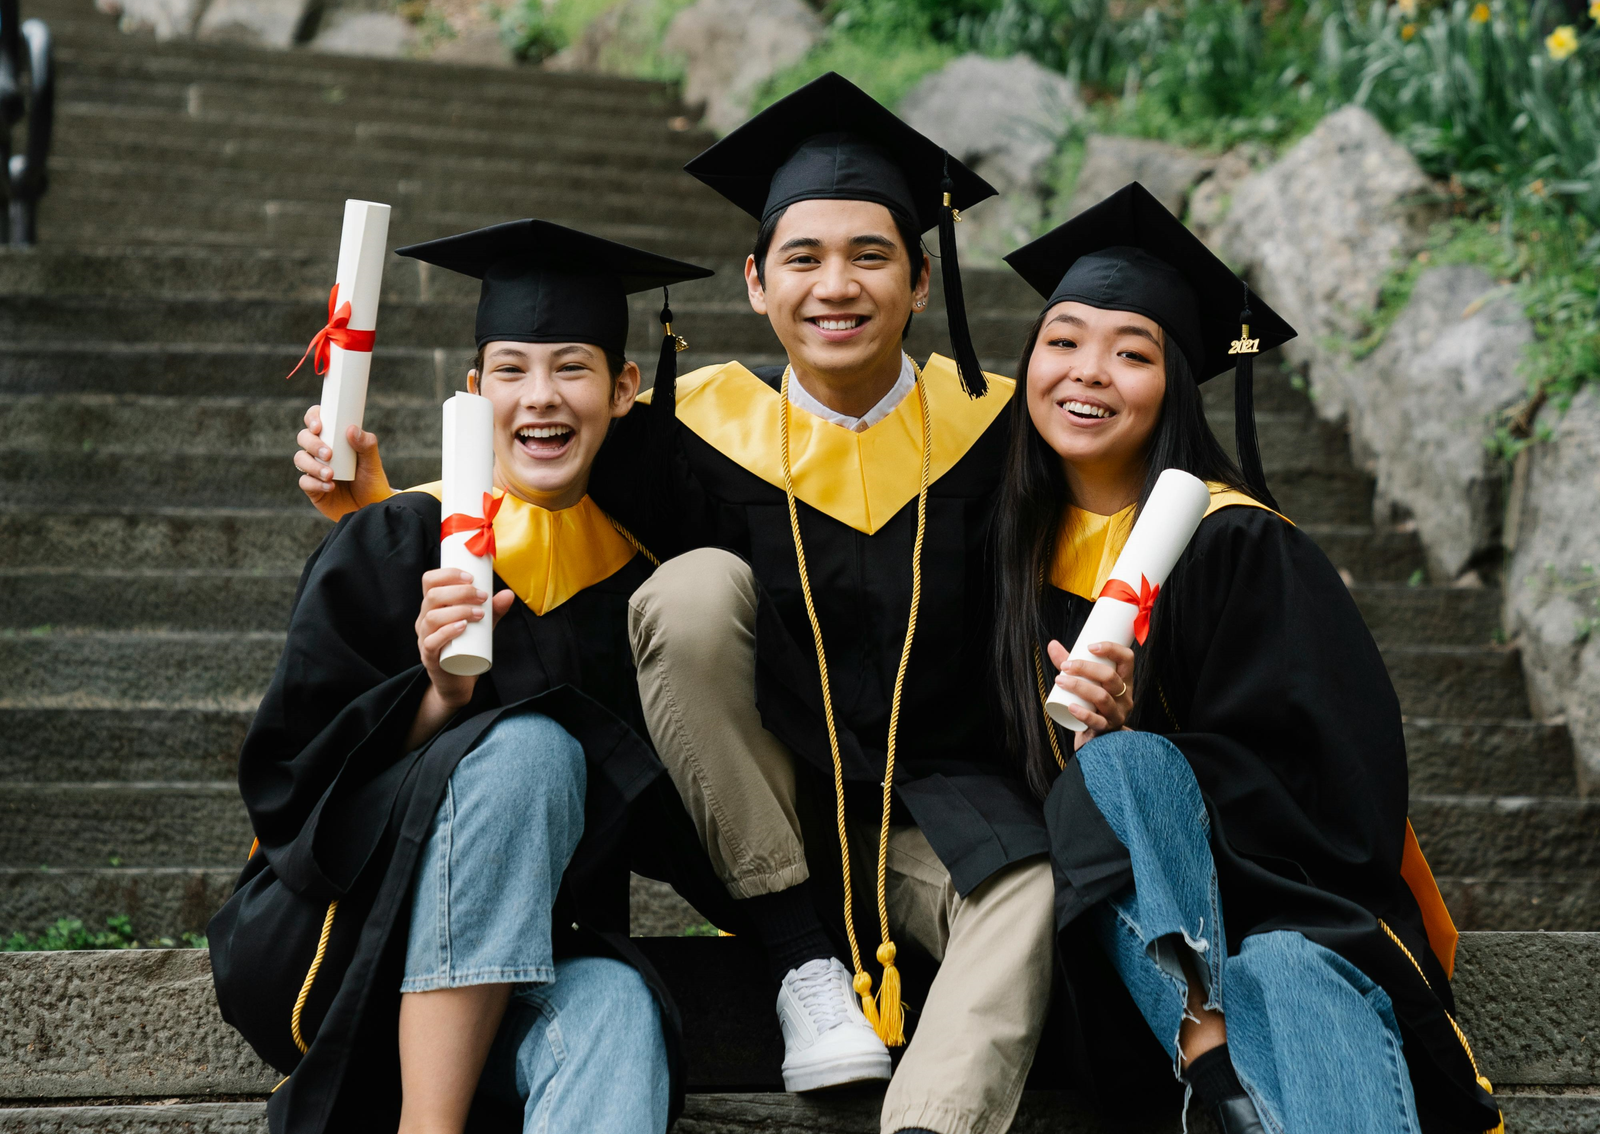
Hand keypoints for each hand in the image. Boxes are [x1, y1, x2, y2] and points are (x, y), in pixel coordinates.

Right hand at [295, 404, 393, 520]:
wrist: (372, 508)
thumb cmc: (371, 481)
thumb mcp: (372, 462)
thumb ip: (366, 445)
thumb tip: (351, 429)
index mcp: (334, 439)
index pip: (317, 420)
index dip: (313, 418)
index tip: (319, 426)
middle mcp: (320, 451)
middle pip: (304, 437)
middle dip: (313, 444)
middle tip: (329, 454)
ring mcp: (314, 469)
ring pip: (300, 459)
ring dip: (313, 465)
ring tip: (331, 475)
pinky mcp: (312, 487)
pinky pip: (304, 481)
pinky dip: (315, 483)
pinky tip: (330, 486)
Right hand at [416, 568, 516, 707]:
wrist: (459, 679)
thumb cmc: (467, 646)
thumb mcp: (482, 625)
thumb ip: (494, 611)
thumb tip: (509, 593)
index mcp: (433, 607)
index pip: (429, 581)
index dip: (447, 574)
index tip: (471, 577)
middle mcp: (424, 619)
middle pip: (432, 596)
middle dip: (460, 592)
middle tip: (482, 596)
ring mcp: (424, 638)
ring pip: (432, 617)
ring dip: (458, 610)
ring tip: (479, 613)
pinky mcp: (429, 656)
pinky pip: (432, 642)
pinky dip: (447, 632)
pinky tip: (463, 627)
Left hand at [1046, 639, 1134, 750]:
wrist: (1095, 735)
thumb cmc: (1090, 702)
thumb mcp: (1084, 680)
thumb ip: (1070, 663)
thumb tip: (1052, 644)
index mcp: (1124, 680)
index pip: (1127, 659)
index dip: (1111, 649)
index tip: (1089, 646)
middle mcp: (1125, 696)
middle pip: (1110, 677)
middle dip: (1085, 668)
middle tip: (1065, 666)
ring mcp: (1118, 713)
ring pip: (1102, 697)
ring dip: (1079, 686)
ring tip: (1060, 681)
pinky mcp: (1107, 729)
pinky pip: (1097, 721)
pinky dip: (1083, 713)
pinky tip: (1071, 707)